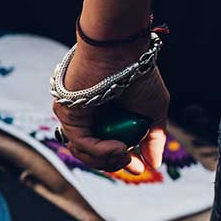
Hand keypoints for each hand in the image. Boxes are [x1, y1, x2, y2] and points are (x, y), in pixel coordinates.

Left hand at [52, 42, 169, 174]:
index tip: (139, 168)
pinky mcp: (66, 113)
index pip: (109, 148)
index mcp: (110, 118)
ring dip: (107, 159)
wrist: (121, 52)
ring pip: (85, 152)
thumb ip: (153, 138)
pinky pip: (80, 141)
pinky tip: (119, 148)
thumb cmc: (138, 75)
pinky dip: (100, 149)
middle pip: (94, 154)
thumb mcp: (153, 111)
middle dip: (114, 163)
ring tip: (124, 153)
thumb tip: (154, 165)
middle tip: (132, 164)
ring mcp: (77, 116)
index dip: (122, 161)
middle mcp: (91, 118)